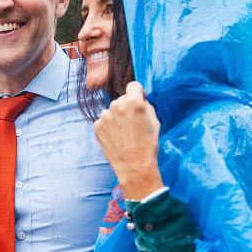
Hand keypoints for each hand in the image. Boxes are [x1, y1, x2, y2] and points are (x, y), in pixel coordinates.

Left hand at [93, 81, 164, 199]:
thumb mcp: (155, 122)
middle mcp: (117, 105)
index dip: (138, 92)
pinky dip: (109, 126)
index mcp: (134, 102)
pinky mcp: (97, 126)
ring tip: (124, 133)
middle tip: (133, 123)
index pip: (133, 85)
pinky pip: (104, 120)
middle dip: (127, 106)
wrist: (134, 166)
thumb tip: (140, 99)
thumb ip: (146, 106)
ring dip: (117, 116)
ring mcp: (105, 116)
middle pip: (122, 99)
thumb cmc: (148, 145)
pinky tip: (116, 137)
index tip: (139, 100)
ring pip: (112, 110)